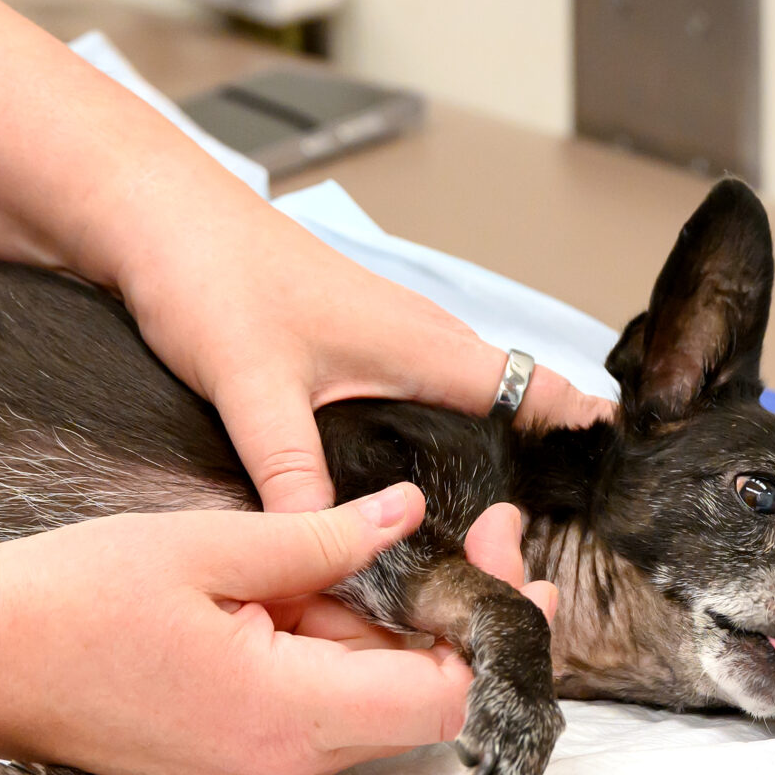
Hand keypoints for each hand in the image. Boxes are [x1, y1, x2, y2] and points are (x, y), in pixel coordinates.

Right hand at [0, 486, 552, 774]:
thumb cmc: (71, 597)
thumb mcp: (207, 547)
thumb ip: (322, 537)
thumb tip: (412, 517)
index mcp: (284, 715)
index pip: (441, 696)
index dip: (497, 635)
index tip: (522, 567)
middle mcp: (282, 766)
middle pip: (416, 703)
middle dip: (451, 616)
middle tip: (474, 530)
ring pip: (368, 704)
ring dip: (383, 631)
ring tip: (341, 552)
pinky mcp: (234, 764)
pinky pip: (318, 711)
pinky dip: (334, 653)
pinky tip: (300, 593)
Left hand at [119, 222, 613, 513]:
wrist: (154, 218)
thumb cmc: (210, 274)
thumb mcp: (252, 390)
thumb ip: (292, 476)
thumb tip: (331, 552)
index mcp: (426, 346)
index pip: (542, 392)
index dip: (588, 440)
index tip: (619, 497)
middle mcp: (423, 344)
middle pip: (517, 412)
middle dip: (543, 477)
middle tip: (544, 556)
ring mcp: (391, 346)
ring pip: (471, 411)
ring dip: (492, 462)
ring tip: (496, 540)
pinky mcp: (356, 352)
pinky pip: (426, 406)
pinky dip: (441, 446)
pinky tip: (416, 495)